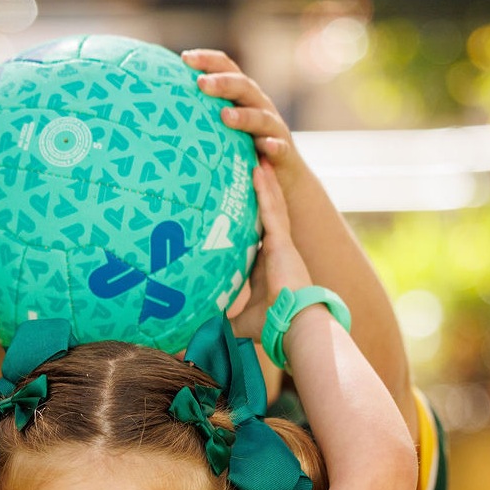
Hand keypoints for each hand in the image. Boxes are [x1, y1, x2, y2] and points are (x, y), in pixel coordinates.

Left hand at [182, 49, 304, 190]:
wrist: (284, 175)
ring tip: (225, 117)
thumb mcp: (224, 128)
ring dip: (244, 116)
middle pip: (243, 87)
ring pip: (260, 117)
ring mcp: (273, 128)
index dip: (208, 60)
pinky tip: (265, 146)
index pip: (227, 68)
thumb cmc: (245, 149)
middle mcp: (259, 105)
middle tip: (200, 83)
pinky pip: (279, 148)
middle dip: (223, 83)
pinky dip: (274, 146)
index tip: (184, 58)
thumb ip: (203, 116)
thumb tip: (162, 109)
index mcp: (243, 96)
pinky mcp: (284, 152)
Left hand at [232, 162, 312, 343]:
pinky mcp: (282, 242)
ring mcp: (281, 244)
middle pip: (265, 214)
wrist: (294, 326)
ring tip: (255, 157)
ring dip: (263, 182)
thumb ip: (219, 321)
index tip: (236, 205)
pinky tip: (258, 169)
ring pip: (271, 205)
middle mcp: (276, 251)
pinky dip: (265, 189)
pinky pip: (272, 209)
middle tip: (249, 166)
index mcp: (267, 267)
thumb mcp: (238, 322)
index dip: (248, 219)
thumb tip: (194, 333)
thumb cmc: (272, 326)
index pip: (255, 237)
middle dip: (259, 191)